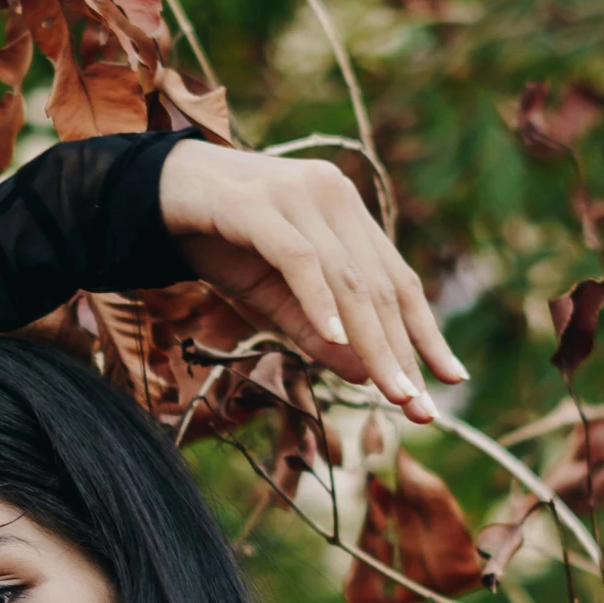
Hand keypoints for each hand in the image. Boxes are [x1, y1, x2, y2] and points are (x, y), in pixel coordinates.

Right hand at [158, 145, 466, 424]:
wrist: (153, 195)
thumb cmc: (220, 242)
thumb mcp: (274, 298)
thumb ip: (317, 332)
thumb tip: (367, 376)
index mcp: (346, 213)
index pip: (397, 280)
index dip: (424, 332)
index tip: (450, 381)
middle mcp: (333, 195)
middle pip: (378, 286)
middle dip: (401, 352)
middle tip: (419, 407)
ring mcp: (298, 195)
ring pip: (347, 278)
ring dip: (372, 340)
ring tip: (390, 391)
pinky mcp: (258, 204)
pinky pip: (299, 259)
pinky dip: (319, 302)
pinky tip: (336, 342)